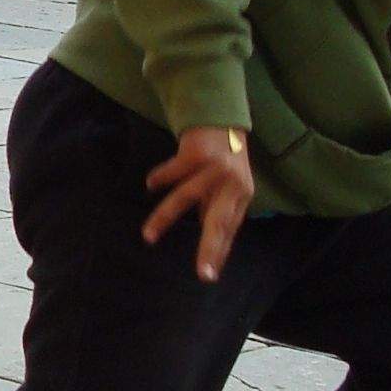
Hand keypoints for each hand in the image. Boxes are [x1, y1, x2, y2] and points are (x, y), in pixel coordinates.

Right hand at [143, 126, 255, 283]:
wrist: (221, 116)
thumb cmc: (223, 156)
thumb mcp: (229, 183)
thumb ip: (219, 206)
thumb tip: (207, 233)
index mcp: (241, 194)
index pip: (230, 228)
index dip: (219, 251)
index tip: (209, 274)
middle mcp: (232, 183)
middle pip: (218, 220)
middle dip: (209, 248)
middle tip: (202, 273)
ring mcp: (214, 168)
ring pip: (185, 198)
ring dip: (164, 218)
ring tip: (148, 236)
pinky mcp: (196, 153)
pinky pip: (172, 172)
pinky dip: (159, 179)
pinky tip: (150, 184)